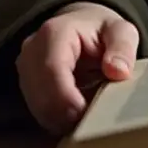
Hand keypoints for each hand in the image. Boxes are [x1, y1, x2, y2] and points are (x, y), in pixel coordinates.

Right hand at [16, 2, 139, 134]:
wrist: (83, 27)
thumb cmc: (102, 31)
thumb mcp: (122, 31)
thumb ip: (123, 48)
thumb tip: (118, 71)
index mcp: (55, 32)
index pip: (51, 69)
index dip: (65, 96)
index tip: (84, 113)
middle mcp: (32, 50)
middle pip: (39, 93)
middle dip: (64, 113)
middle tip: (93, 120)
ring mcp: (25, 70)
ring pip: (37, 107)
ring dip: (61, 118)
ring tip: (89, 115)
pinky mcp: (26, 86)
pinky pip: (38, 112)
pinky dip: (57, 119)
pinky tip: (77, 116)